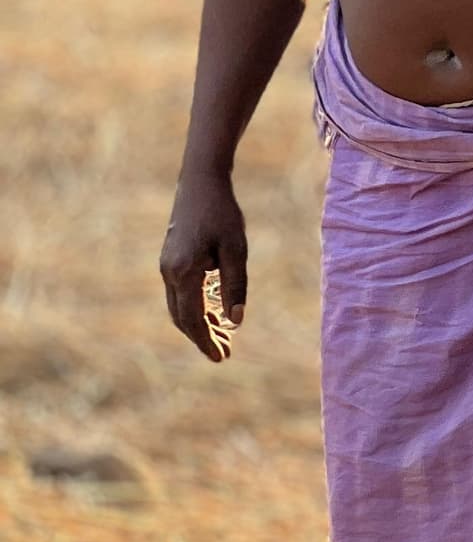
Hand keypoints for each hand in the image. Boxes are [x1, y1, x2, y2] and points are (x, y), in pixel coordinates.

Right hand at [161, 172, 247, 361]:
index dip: (206, 341)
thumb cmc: (223, 214)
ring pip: (179, 306)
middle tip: (224, 354)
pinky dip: (194, 307)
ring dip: (198, 324)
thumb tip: (236, 322)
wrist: (201, 182)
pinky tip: (214, 312)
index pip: (193, 319)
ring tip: (222, 338)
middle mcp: (169, 272)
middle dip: (202, 338)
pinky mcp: (170, 259)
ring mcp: (166, 266)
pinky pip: (180, 293)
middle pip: (182, 318)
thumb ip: (235, 286)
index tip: (220, 358)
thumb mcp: (236, 250)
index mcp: (184, 273)